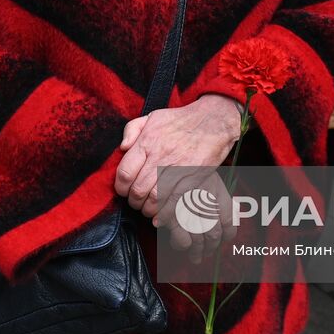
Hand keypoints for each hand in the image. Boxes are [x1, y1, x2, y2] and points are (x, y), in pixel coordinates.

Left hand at [115, 94, 241, 216]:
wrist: (213, 120)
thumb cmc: (180, 121)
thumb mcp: (152, 117)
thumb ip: (132, 129)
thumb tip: (122, 148)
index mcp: (147, 141)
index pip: (125, 173)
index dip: (121, 187)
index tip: (124, 190)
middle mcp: (160, 155)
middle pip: (138, 190)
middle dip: (134, 201)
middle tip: (137, 202)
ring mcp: (178, 167)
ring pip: (155, 198)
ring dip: (148, 209)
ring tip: (149, 208)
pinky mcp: (194, 177)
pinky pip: (175, 200)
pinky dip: (166, 213)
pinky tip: (161, 216)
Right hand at [153, 170, 236, 262]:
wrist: (169, 154)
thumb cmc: (186, 166)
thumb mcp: (207, 174)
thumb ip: (219, 194)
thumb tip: (234, 212)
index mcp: (218, 192)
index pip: (229, 221)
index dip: (228, 234)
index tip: (223, 239)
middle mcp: (206, 201)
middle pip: (213, 234)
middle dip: (210, 248)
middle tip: (205, 254)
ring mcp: (190, 209)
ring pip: (199, 239)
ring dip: (197, 251)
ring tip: (194, 257)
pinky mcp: (173, 215)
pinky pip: (182, 239)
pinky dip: (181, 244)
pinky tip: (178, 243)